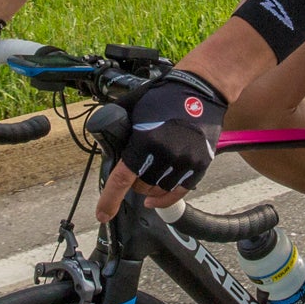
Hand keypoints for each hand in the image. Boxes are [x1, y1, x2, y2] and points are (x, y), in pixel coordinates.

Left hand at [96, 70, 225, 218]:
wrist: (201, 89)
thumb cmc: (165, 95)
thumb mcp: (133, 106)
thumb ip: (117, 127)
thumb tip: (104, 141)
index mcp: (146, 141)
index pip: (122, 179)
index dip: (109, 200)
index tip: (102, 214)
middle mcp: (166, 156)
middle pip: (140, 187)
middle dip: (133, 183)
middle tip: (134, 170)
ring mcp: (185, 162)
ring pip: (158, 192)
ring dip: (149, 189)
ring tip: (148, 174)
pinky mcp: (199, 165)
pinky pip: (179, 193)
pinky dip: (165, 199)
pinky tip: (155, 199)